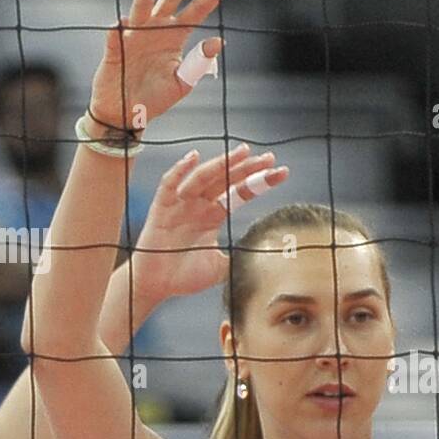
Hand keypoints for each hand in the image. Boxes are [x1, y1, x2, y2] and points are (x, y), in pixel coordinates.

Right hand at [88, 0, 236, 129]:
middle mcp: (157, 29)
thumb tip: (218, 41)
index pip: (198, 10)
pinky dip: (119, 30)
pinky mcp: (115, 48)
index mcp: (175, 37)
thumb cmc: (154, 98)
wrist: (126, 114)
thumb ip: (198, 63)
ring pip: (144, 3)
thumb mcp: (182, 83)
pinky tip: (122, 25)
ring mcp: (135, 34)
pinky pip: (117, 35)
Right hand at [131, 144, 289, 304]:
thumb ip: (240, 258)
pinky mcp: (162, 208)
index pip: (241, 193)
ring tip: (244, 152)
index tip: (282, 172)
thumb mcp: (220, 268)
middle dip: (249, 168)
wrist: (156, 286)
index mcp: (213, 216)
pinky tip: (194, 157)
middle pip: (226, 180)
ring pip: (203, 177)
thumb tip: (266, 259)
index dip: (260, 182)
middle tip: (271, 159)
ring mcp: (180, 204)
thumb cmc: (184, 276)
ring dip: (223, 163)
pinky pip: (170, 184)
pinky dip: (180, 170)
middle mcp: (199, 205)